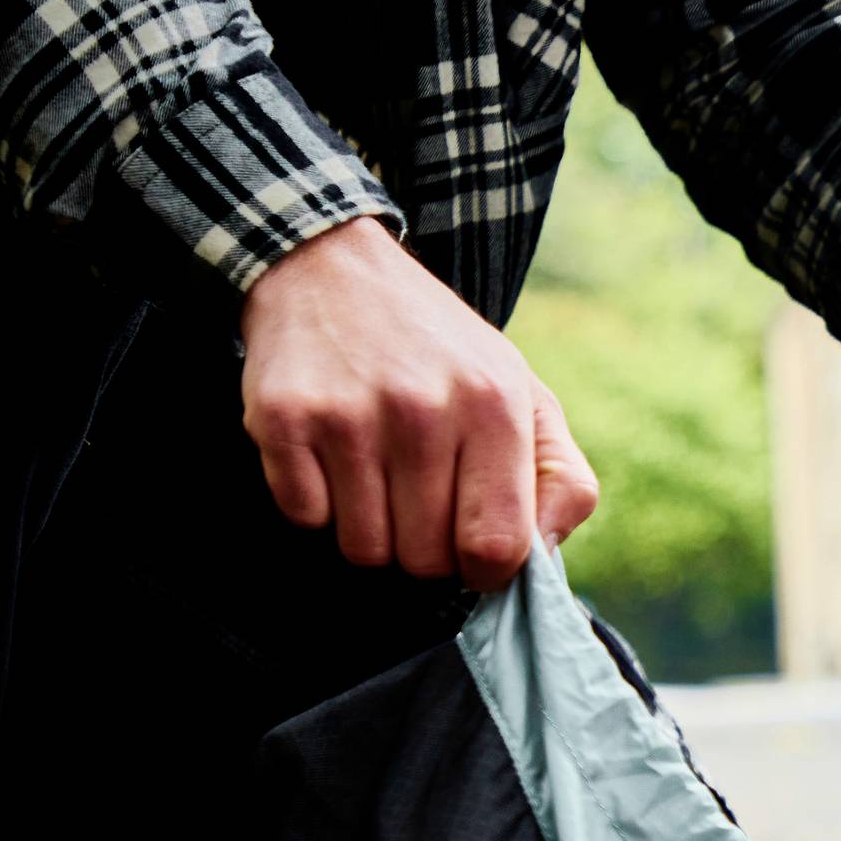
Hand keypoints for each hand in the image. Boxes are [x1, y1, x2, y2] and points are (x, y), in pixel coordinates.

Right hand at [239, 217, 598, 590]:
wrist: (332, 271)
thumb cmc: (443, 355)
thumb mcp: (525, 396)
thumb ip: (560, 481)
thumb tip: (543, 554)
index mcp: (495, 405)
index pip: (496, 546)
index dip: (486, 570)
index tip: (473, 552)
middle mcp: (422, 409)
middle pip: (425, 560)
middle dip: (425, 546)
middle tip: (419, 493)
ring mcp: (347, 415)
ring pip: (364, 550)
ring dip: (371, 527)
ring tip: (377, 468)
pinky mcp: (280, 420)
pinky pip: (306, 519)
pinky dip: (317, 502)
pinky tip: (332, 453)